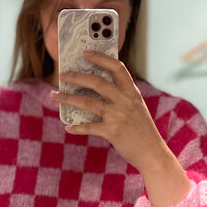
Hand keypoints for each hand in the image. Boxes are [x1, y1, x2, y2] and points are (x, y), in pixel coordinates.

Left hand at [52, 51, 191, 206]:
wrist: (152, 152)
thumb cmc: (142, 129)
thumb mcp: (136, 107)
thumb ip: (122, 96)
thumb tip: (96, 87)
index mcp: (131, 92)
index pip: (117, 68)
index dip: (101, 58)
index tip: (85, 53)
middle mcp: (125, 101)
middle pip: (97, 82)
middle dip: (76, 76)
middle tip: (62, 75)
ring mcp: (118, 116)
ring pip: (87, 102)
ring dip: (68, 98)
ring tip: (54, 95)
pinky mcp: (112, 132)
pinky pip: (89, 127)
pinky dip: (77, 127)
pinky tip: (68, 127)